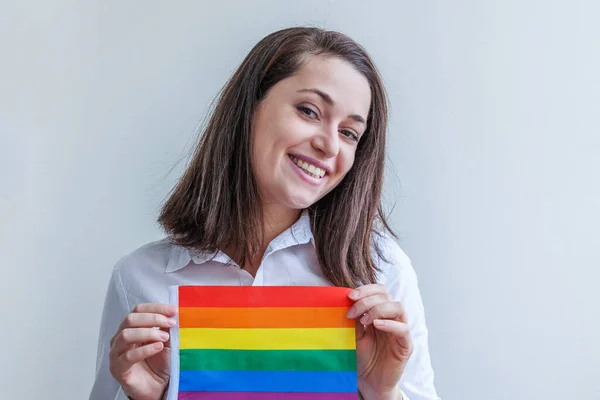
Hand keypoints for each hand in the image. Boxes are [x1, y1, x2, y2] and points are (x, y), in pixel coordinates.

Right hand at [109, 303, 176, 399]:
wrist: (157, 388)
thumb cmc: (159, 364)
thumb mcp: (166, 341)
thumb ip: (166, 328)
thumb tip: (172, 314)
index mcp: (131, 328)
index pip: (139, 310)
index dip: (156, 308)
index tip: (174, 310)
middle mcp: (120, 338)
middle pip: (130, 319)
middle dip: (153, 318)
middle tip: (170, 323)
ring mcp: (117, 353)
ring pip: (126, 335)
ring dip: (148, 333)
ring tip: (165, 337)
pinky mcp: (118, 369)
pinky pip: (128, 356)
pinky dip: (145, 349)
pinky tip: (158, 347)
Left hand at [347, 284, 412, 399]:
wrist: (369, 381)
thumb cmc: (362, 356)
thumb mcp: (354, 333)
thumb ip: (355, 317)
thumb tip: (346, 299)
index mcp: (380, 312)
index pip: (379, 290)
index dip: (366, 289)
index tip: (349, 296)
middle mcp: (392, 318)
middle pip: (386, 296)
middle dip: (366, 300)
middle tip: (352, 312)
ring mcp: (400, 330)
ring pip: (398, 307)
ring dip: (378, 309)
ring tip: (364, 320)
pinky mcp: (406, 345)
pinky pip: (403, 329)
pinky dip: (389, 324)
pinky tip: (376, 325)